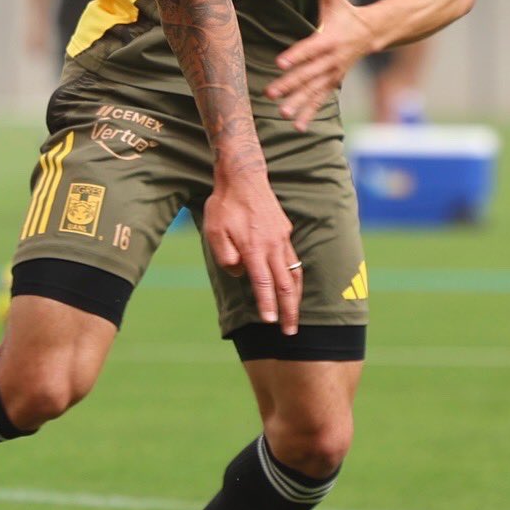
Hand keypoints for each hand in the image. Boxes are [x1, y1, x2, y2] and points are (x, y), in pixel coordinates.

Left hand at [201, 165, 300, 334]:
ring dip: (296, 297)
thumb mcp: (213, 231)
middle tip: (291, 331)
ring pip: (294, 273)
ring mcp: (281, 238)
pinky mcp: (284, 231)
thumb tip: (239, 273)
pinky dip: (295, 277)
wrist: (243, 178)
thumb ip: (225, 256)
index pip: (264, 284)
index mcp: (253, 248)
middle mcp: (272, 245)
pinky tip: (293, 286)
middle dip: (289, 310)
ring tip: (295, 314)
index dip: (268, 305)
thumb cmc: (223, 206)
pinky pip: (293, 258)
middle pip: (285, 285)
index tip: (270, 323)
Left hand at [267, 0, 376, 129]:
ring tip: (282, 114)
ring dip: (298, 103)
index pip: (309, 48)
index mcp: (329, 39)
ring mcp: (333, 74)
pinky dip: (309, 112)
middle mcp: (331, 60)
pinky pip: (320, 99)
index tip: (280, 63)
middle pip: (308, 73)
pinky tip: (297, 126)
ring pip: (313, 91)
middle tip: (271, 93)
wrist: (373, 34)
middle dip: (290, 84)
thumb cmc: (346, 15)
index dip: (295, 55)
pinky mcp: (332, 82)